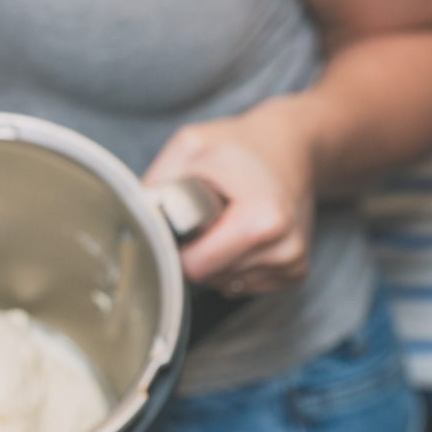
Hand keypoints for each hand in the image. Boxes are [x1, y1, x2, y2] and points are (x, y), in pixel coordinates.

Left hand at [143, 98, 315, 296]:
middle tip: (209, 215)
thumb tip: (136, 219)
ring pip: (223, 284)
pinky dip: (232, 263)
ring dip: (214, 258)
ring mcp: (293, 263)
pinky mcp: (295, 272)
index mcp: (263, 221)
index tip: (188, 218)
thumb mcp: (191, 146)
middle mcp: (285, 249)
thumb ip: (159, 182)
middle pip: (207, 278)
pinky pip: (241, 285)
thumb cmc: (238, 146)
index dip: (180, 244)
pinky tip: (240, 235)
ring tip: (227, 222)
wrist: (292, 147)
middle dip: (197, 251)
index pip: (195, 267)